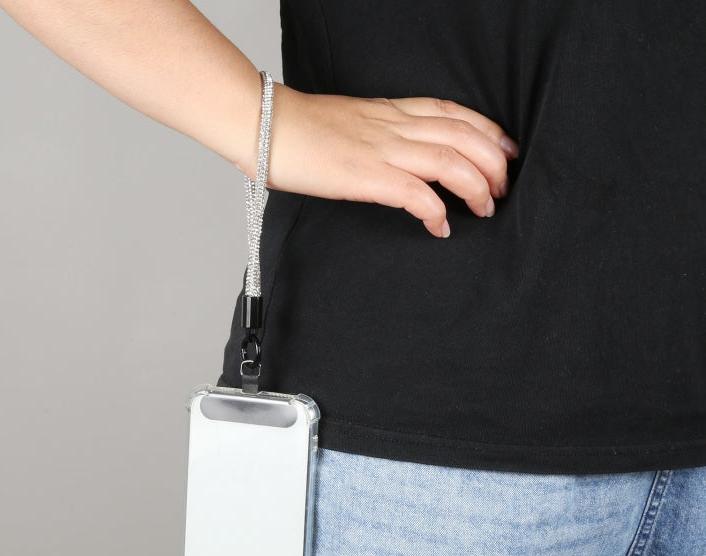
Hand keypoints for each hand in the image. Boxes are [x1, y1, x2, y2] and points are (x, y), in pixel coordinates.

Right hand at [264, 85, 519, 237]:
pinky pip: (417, 194)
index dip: (488, 131)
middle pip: (464, 137)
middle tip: (503, 189)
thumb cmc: (300, 129)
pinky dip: (436, 213)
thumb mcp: (351, 121)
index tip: (506, 151)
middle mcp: (394, 126)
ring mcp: (382, 149)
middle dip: (494, 163)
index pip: (453, 113)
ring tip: (485, 210)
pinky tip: (440, 229)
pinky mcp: (367, 176)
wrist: (265, 125)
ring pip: (451, 162)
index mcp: (391, 111)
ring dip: (477, 188)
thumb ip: (379, 133)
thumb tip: (397, 157)